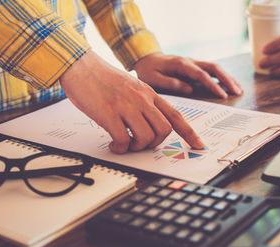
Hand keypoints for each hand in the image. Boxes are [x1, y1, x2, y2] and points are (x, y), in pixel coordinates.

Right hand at [59, 50, 203, 153]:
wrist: (80, 65)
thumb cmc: (103, 78)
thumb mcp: (132, 86)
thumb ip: (144, 102)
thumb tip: (150, 125)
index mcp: (149, 93)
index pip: (175, 115)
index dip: (189, 133)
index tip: (198, 145)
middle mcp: (142, 99)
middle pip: (164, 130)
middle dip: (155, 143)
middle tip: (141, 143)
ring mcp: (126, 106)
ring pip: (147, 137)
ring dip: (137, 147)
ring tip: (126, 143)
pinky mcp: (109, 114)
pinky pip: (123, 140)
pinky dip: (120, 148)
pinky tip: (114, 144)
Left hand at [133, 53, 242, 97]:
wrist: (146, 59)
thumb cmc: (149, 71)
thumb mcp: (154, 79)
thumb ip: (171, 83)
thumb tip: (189, 89)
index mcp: (182, 65)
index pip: (202, 75)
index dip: (213, 85)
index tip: (222, 96)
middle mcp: (190, 62)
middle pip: (214, 68)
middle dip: (227, 79)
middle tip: (237, 92)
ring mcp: (194, 63)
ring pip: (215, 68)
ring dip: (228, 77)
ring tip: (239, 89)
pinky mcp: (194, 67)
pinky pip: (211, 71)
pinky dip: (222, 77)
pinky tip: (230, 84)